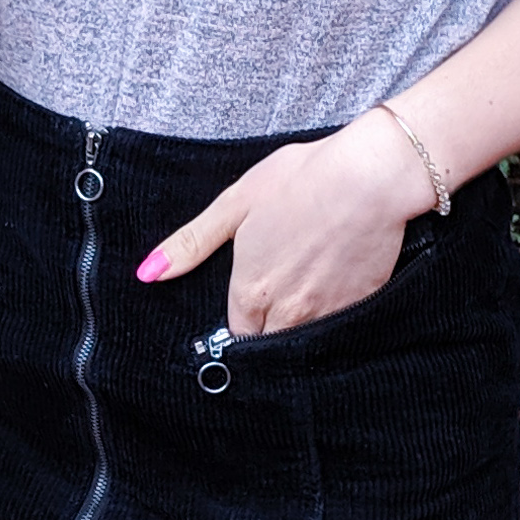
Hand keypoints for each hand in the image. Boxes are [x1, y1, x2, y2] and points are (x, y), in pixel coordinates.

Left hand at [136, 116, 432, 333]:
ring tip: (309, 284)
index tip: (252, 297)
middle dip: (268, 326)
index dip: (242, 316)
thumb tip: (148, 273)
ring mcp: (326, 315)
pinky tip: (336, 282)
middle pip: (268, 342)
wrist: (372, 177)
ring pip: (302, 340)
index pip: (236, 333)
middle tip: (281, 289)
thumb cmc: (303, 180)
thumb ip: (192, 244)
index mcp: (250, 292)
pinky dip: (333, 315)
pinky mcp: (361, 308)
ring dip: (299, 325)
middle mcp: (286, 313)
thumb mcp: (236, 203)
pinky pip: (338, 329)